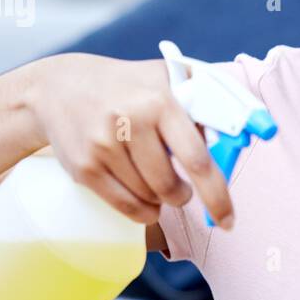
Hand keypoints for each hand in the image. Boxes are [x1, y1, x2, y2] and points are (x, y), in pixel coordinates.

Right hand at [22, 52, 233, 227]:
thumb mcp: (166, 80)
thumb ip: (203, 105)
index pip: (197, 159)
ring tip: (155, 180)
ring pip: (149, 198)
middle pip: (171, 186)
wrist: (59, 87)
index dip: (217, 195)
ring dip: (161, 200)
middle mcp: (131, 121)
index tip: (228, 219)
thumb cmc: (128, 86)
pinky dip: (142, 211)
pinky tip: (145, 201)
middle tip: (182, 191)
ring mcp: (104, 146)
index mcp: (161, 101)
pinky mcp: (85, 167)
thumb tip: (240, 138)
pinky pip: (126, 206)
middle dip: (183, 196)